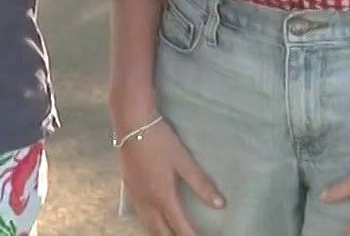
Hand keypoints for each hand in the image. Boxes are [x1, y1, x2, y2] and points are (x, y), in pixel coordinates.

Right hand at [118, 119, 224, 235]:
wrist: (132, 125)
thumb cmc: (160, 141)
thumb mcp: (184, 161)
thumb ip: (201, 184)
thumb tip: (220, 205)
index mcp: (163, 197)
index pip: (179, 227)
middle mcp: (148, 202)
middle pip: (160, 232)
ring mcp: (136, 196)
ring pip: (147, 225)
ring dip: (160, 234)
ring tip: (170, 235)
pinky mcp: (129, 188)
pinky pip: (139, 215)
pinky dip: (149, 224)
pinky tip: (153, 219)